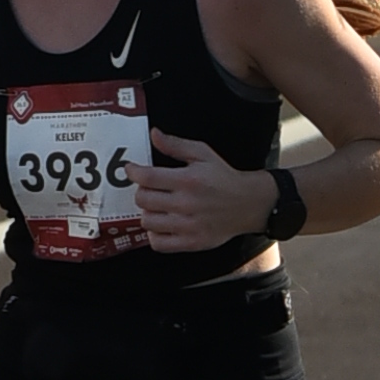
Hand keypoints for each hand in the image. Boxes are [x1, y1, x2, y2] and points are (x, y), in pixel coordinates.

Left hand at [136, 127, 276, 252]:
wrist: (247, 204)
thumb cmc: (223, 178)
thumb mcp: (203, 154)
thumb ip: (176, 145)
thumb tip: (154, 134)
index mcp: (188, 180)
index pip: (147, 177)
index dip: (133, 172)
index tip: (131, 170)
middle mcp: (186, 204)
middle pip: (143, 200)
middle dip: (142, 191)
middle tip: (150, 189)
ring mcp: (188, 226)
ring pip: (147, 222)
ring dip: (148, 213)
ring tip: (157, 207)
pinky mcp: (191, 242)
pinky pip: (159, 244)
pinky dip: (155, 235)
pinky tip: (162, 225)